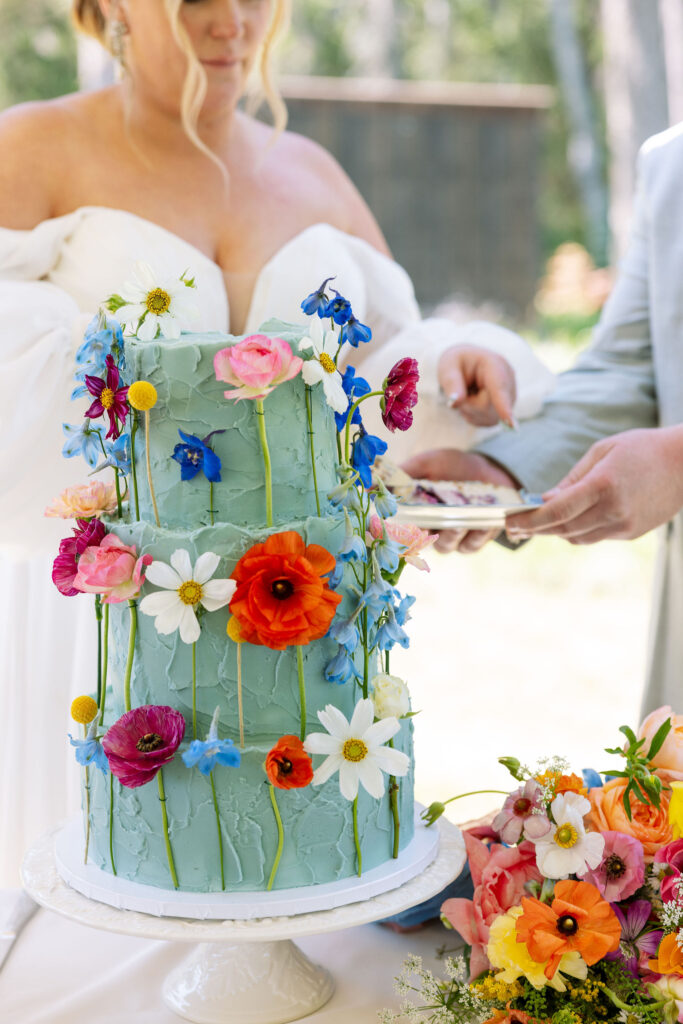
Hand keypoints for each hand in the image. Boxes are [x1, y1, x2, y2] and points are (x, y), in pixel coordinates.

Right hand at [402, 448, 517, 553]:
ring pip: (445, 546)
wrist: (485, 468)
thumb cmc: (450, 465)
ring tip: (458, 523)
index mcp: (414, 512)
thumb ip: (402, 474)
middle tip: (428, 524)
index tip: (398, 523)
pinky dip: (476, 537)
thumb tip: (371, 484)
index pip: (398, 526)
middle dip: (423, 535)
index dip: (395, 528)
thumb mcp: (426, 464)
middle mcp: (430, 528)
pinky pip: (470, 546)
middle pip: (420, 542)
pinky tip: (482, 525)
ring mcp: (451, 536)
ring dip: (450, 535)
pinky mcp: (473, 540)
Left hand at [438, 345, 516, 427]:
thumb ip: (450, 382)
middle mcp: (508, 379)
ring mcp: (510, 395)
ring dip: (471, 410)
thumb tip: (456, 401)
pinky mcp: (507, 409)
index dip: (504, 407)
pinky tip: (474, 401)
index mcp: (494, 364)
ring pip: (487, 416)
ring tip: (468, 393)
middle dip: (467, 404)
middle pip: (486, 407)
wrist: (466, 366)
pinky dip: (475, 415)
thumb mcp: (448, 367)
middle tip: (458, 391)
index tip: (512, 426)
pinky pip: (487, 421)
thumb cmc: (457, 364)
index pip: (499, 388)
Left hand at [505, 427, 682, 544]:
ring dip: (556, 532)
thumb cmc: (642, 448)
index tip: (510, 521)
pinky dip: (580, 530)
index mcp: (602, 485)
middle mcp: (613, 510)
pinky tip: (572, 519)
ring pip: (577, 538)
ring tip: (538, 523)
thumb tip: (545, 500)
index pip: (555, 512)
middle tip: (515, 526)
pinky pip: (596, 536)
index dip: (529, 520)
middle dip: (536, 529)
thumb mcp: (602, 451)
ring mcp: (624, 525)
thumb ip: (572, 478)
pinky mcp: (632, 533)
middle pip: (562, 529)